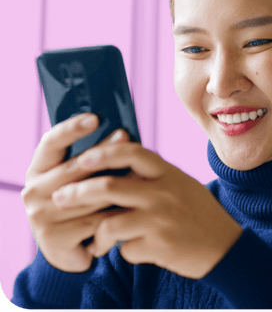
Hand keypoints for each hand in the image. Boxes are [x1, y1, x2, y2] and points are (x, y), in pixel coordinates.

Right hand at [22, 113, 129, 272]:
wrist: (76, 252)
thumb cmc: (86, 207)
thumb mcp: (84, 180)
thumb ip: (94, 159)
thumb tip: (122, 131)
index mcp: (38, 171)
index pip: (50, 143)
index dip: (71, 128)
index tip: (94, 117)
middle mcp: (33, 191)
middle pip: (75, 166)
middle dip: (103, 151)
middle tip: (125, 135)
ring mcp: (40, 216)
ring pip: (89, 194)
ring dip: (117, 186)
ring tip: (140, 175)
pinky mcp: (53, 238)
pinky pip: (96, 220)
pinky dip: (117, 216)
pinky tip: (134, 211)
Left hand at [51, 136, 243, 279]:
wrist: (224, 245)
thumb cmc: (198, 211)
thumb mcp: (181, 184)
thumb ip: (153, 175)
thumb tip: (117, 165)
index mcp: (168, 174)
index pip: (133, 153)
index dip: (105, 152)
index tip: (83, 156)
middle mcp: (163, 193)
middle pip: (110, 186)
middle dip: (78, 192)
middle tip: (60, 198)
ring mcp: (160, 220)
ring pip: (109, 222)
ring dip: (95, 234)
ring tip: (94, 240)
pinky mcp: (159, 246)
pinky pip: (125, 249)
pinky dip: (121, 252)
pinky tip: (128, 252)